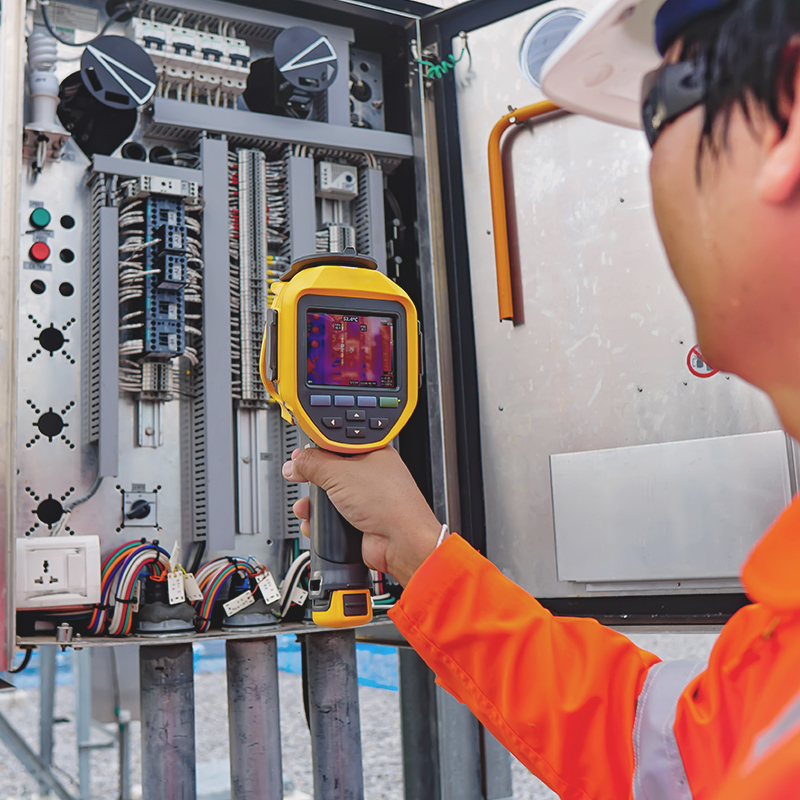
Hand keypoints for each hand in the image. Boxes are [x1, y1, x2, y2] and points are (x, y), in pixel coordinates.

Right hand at [283, 446, 441, 585]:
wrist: (401, 543)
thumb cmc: (389, 503)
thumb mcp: (341, 473)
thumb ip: (314, 462)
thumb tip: (297, 461)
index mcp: (372, 453)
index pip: (338, 444)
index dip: (317, 447)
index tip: (300, 454)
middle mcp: (370, 475)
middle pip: (330, 471)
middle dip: (311, 478)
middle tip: (299, 477)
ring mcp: (365, 500)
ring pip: (329, 496)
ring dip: (312, 503)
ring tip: (306, 506)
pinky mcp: (358, 521)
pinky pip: (332, 517)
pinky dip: (320, 521)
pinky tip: (314, 522)